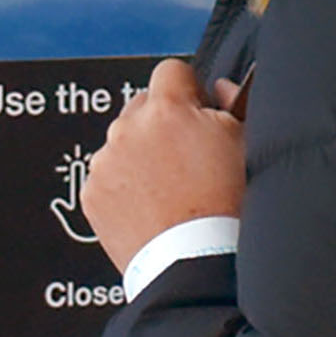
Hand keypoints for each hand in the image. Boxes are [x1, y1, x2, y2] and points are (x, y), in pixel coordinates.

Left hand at [80, 59, 246, 272]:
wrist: (193, 265)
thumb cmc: (224, 207)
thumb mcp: (243, 145)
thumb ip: (230, 105)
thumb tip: (220, 89)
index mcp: (166, 109)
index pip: (171, 71)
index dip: (188, 91)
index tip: (196, 112)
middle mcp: (128, 128)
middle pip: (144, 105)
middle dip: (162, 123)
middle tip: (185, 158)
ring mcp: (106, 162)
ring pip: (123, 141)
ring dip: (140, 154)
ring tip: (168, 190)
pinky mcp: (92, 193)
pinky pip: (107, 175)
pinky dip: (123, 186)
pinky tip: (149, 206)